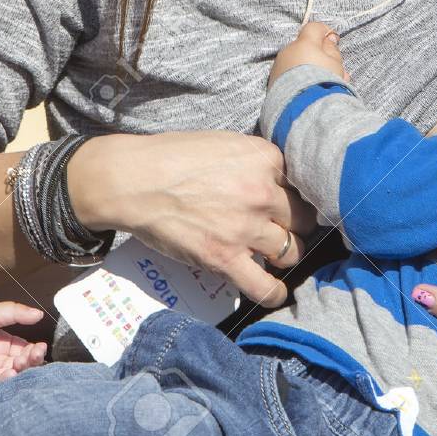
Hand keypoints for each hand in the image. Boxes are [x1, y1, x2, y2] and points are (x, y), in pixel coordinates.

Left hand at [0, 301, 47, 387]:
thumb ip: (17, 313)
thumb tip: (39, 314)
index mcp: (7, 345)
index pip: (27, 351)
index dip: (35, 351)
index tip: (39, 348)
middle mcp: (1, 361)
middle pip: (22, 367)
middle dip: (30, 362)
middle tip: (30, 357)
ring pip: (12, 378)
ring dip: (19, 373)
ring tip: (18, 365)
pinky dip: (4, 382)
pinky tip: (8, 374)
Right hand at [68, 131, 317, 308]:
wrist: (133, 181)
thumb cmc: (172, 156)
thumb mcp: (224, 142)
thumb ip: (255, 159)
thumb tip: (276, 176)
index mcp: (264, 158)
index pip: (302, 181)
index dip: (295, 193)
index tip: (289, 202)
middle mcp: (262, 192)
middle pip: (303, 217)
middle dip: (297, 225)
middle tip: (285, 229)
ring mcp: (245, 227)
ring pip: (292, 251)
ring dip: (286, 254)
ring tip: (276, 254)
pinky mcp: (225, 258)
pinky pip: (265, 286)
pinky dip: (275, 293)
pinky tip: (275, 291)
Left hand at [269, 21, 348, 85]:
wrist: (302, 107)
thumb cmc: (323, 82)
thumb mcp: (336, 64)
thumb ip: (332, 49)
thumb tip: (328, 39)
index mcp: (303, 43)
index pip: (313, 28)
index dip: (324, 32)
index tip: (332, 41)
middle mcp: (288, 52)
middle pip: (304, 47)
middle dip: (317, 55)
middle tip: (332, 70)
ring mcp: (278, 66)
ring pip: (296, 62)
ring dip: (308, 68)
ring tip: (322, 85)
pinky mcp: (273, 82)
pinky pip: (288, 74)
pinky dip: (298, 79)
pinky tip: (308, 91)